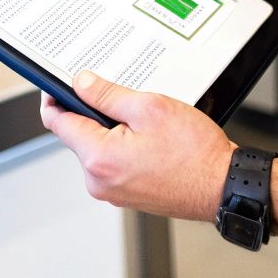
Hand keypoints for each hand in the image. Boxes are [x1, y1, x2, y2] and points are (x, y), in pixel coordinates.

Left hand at [39, 71, 235, 219]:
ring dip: (112, 130)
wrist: (221, 185)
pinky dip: (123, 146)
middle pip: (78, 134)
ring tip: (146, 125)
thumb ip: (107, 94)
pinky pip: (113, 162)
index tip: (58, 84)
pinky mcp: (125, 193)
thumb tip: (80, 83)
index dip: (55, 97)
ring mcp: (111, 191)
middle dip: (94, 113)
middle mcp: (99, 180)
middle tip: (125, 100)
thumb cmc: (194, 153)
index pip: (57, 121)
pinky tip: (150, 141)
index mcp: (99, 158)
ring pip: (97, 148)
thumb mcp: (149, 108)